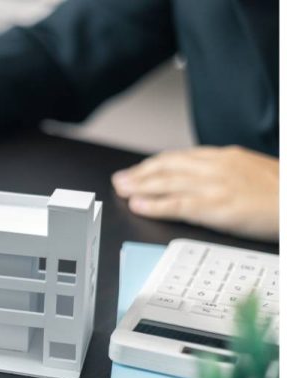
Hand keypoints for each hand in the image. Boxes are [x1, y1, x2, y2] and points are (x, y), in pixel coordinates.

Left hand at [111, 146, 278, 241]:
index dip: (154, 164)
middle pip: (167, 168)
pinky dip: (154, 205)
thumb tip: (205, 177)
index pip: (180, 158)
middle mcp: (216, 167)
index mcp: (225, 157)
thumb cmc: (281, 191)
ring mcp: (215, 186)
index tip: (139, 170)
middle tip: (119, 180)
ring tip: (121, 191)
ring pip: (167, 183)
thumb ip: (226, 171)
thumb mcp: (252, 171)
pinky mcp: (216, 206)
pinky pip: (177, 205)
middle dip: (140, 174)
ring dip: (139, 187)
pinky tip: (138, 206)